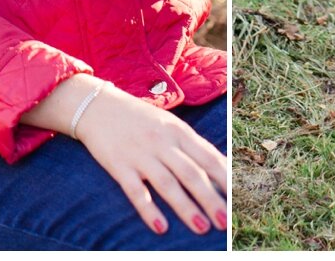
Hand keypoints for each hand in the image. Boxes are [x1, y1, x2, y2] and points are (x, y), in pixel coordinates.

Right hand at [29, 78, 226, 235]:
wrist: (97, 105)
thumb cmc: (139, 118)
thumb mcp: (168, 123)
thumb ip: (189, 144)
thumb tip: (218, 168)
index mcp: (178, 130)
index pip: (207, 155)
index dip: (223, 177)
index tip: (237, 196)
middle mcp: (162, 141)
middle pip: (191, 173)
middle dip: (210, 198)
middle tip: (225, 221)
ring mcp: (140, 154)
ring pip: (168, 184)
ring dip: (186, 208)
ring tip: (202, 228)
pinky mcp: (119, 165)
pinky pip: (136, 191)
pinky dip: (149, 210)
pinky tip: (160, 227)